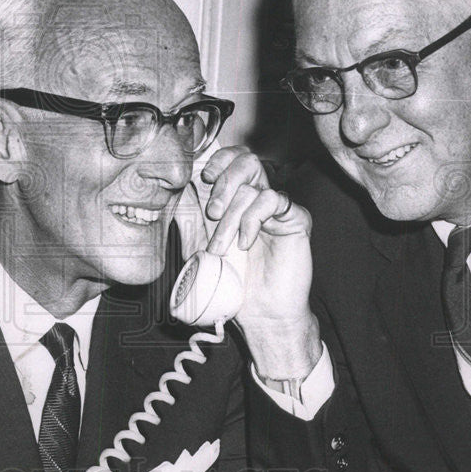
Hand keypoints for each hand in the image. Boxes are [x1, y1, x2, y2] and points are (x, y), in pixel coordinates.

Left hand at [199, 146, 320, 379]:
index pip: (232, 158)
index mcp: (237, 197)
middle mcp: (258, 197)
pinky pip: (274, 200)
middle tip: (212, 212)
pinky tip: (246, 242)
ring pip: (254, 186)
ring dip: (231, 217)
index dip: (219, 159)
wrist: (259, 313)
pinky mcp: (296, 219)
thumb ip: (189, 216)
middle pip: (246, 160)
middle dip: (224, 182)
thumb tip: (174, 190)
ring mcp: (277, 208)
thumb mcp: (199, 244)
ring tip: (222, 246)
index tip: (204, 177)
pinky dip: (253, 219)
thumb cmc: (231, 281)